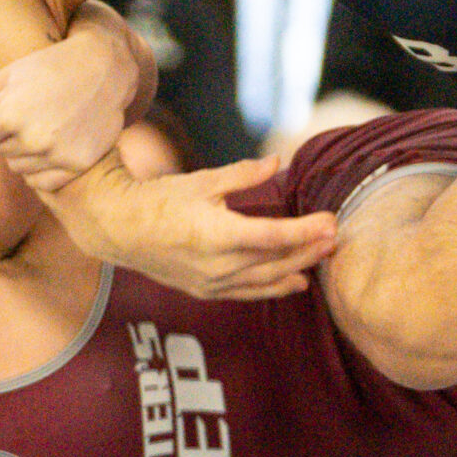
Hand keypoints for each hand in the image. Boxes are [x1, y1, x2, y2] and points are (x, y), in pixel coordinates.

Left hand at [0, 23, 148, 191]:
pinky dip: (45, 168)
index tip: (14, 103)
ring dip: (27, 152)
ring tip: (48, 124)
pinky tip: (57, 144)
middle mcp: (33, 139)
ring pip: (20, 168)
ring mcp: (58, 155)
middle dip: (10, 134)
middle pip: (0, 152)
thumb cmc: (49, 68)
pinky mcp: (77, 165)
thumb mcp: (6, 77)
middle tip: (37, 110)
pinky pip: (43, 183)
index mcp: (10, 114)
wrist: (104, 70)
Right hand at [61, 156, 336, 298]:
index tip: (330, 220)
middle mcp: (217, 264)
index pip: (273, 236)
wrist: (120, 230)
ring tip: (324, 258)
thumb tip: (276, 163)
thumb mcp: (201, 181)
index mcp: (216, 234)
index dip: (306, 230)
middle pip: (276, 261)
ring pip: (265, 280)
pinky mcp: (206, 291)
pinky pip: (248, 293)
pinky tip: (296, 283)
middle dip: (309, 250)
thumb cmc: (159, 200)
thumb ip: (242, 175)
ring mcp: (211, 283)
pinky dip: (274, 288)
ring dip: (297, 269)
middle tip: (336, 237)